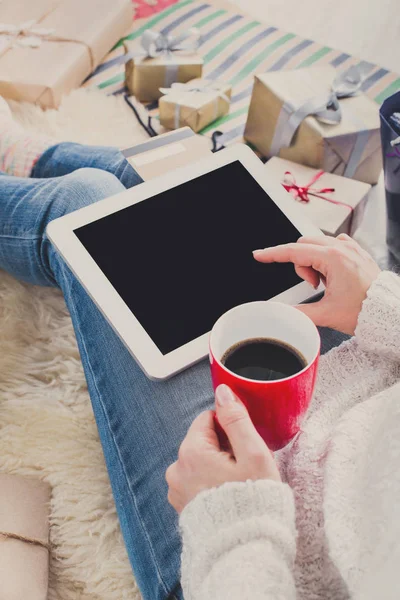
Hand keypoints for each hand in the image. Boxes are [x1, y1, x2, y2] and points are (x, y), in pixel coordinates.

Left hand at [166, 384, 279, 513]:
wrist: (244, 550)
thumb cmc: (253, 501)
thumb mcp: (253, 453)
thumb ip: (236, 419)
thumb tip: (222, 391)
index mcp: (191, 451)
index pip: (208, 419)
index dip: (231, 428)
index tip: (244, 446)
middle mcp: (177, 468)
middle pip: (203, 440)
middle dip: (224, 447)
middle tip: (244, 468)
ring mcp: (177, 489)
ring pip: (200, 460)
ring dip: (217, 465)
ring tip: (237, 485)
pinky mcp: (182, 506)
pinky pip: (196, 481)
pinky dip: (211, 483)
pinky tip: (228, 496)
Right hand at [253, 234, 380, 334]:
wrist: (388, 313)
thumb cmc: (364, 311)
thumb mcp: (326, 314)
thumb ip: (298, 313)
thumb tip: (281, 313)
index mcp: (333, 259)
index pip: (294, 252)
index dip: (273, 254)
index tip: (259, 255)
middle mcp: (342, 248)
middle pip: (304, 246)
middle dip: (301, 265)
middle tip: (313, 286)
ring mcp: (351, 248)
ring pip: (317, 245)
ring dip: (314, 263)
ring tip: (326, 284)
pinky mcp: (356, 252)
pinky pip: (333, 246)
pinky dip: (326, 259)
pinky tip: (334, 276)